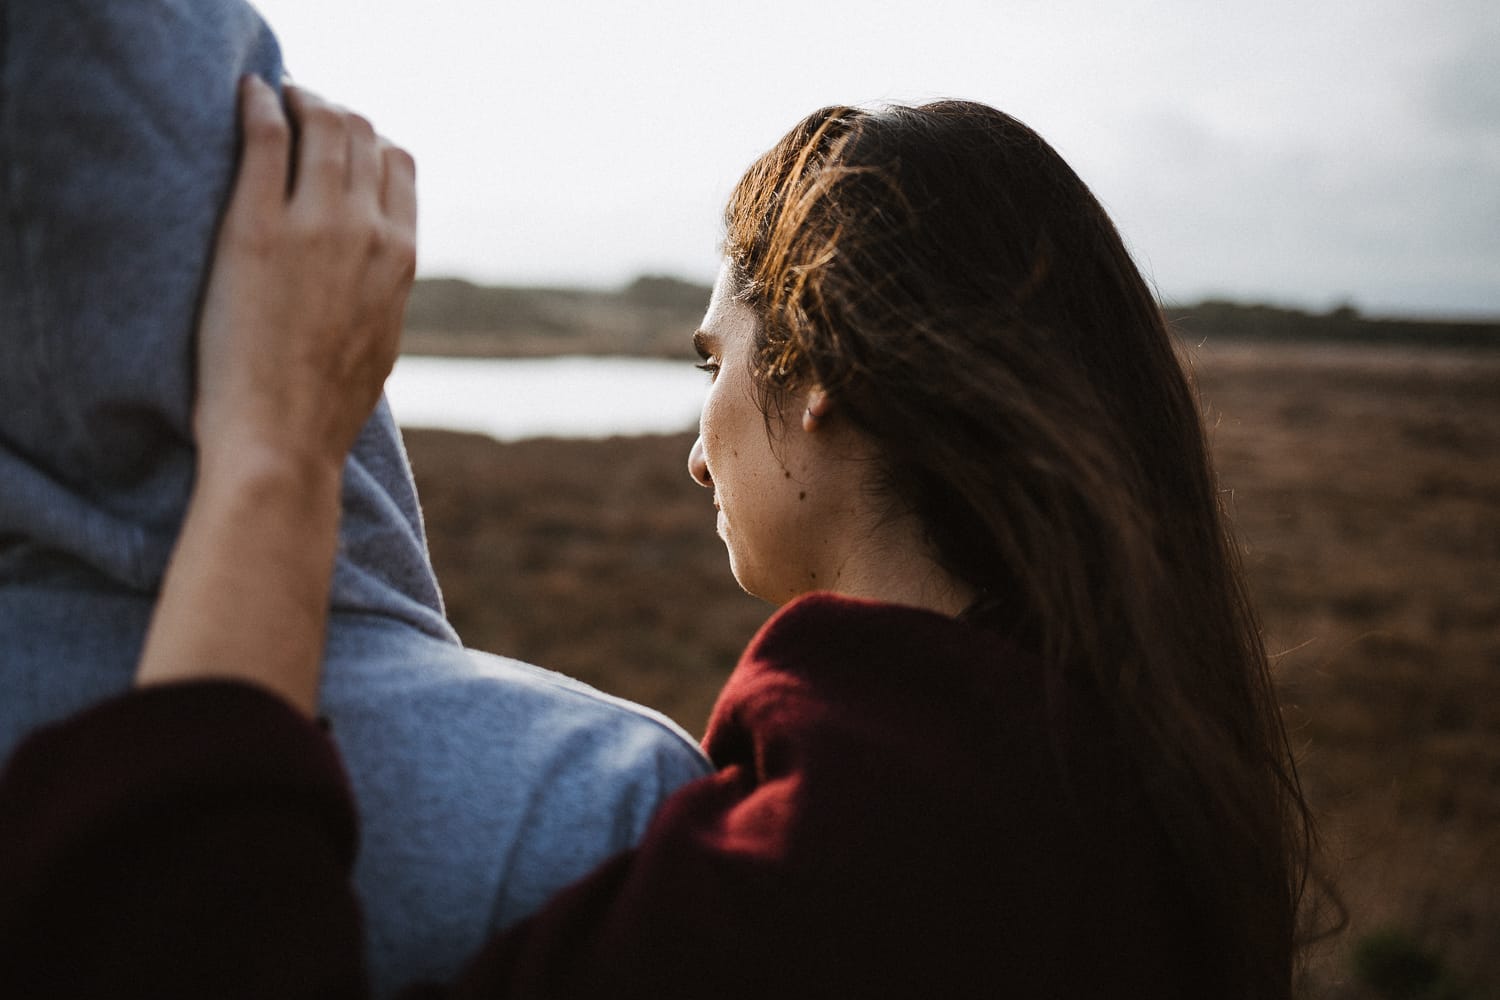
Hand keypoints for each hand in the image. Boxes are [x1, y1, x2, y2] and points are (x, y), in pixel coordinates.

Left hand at [194, 75, 416, 477]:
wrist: (285, 441)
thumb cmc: (324, 409)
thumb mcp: (381, 343)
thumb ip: (383, 292)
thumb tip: (375, 278)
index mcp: (403, 259)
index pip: (400, 164)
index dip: (368, 142)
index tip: (337, 143)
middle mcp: (370, 233)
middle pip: (364, 133)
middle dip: (332, 112)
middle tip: (298, 112)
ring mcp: (317, 226)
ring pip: (324, 123)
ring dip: (299, 98)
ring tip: (272, 99)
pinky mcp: (257, 228)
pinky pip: (266, 135)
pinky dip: (258, 102)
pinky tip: (247, 96)